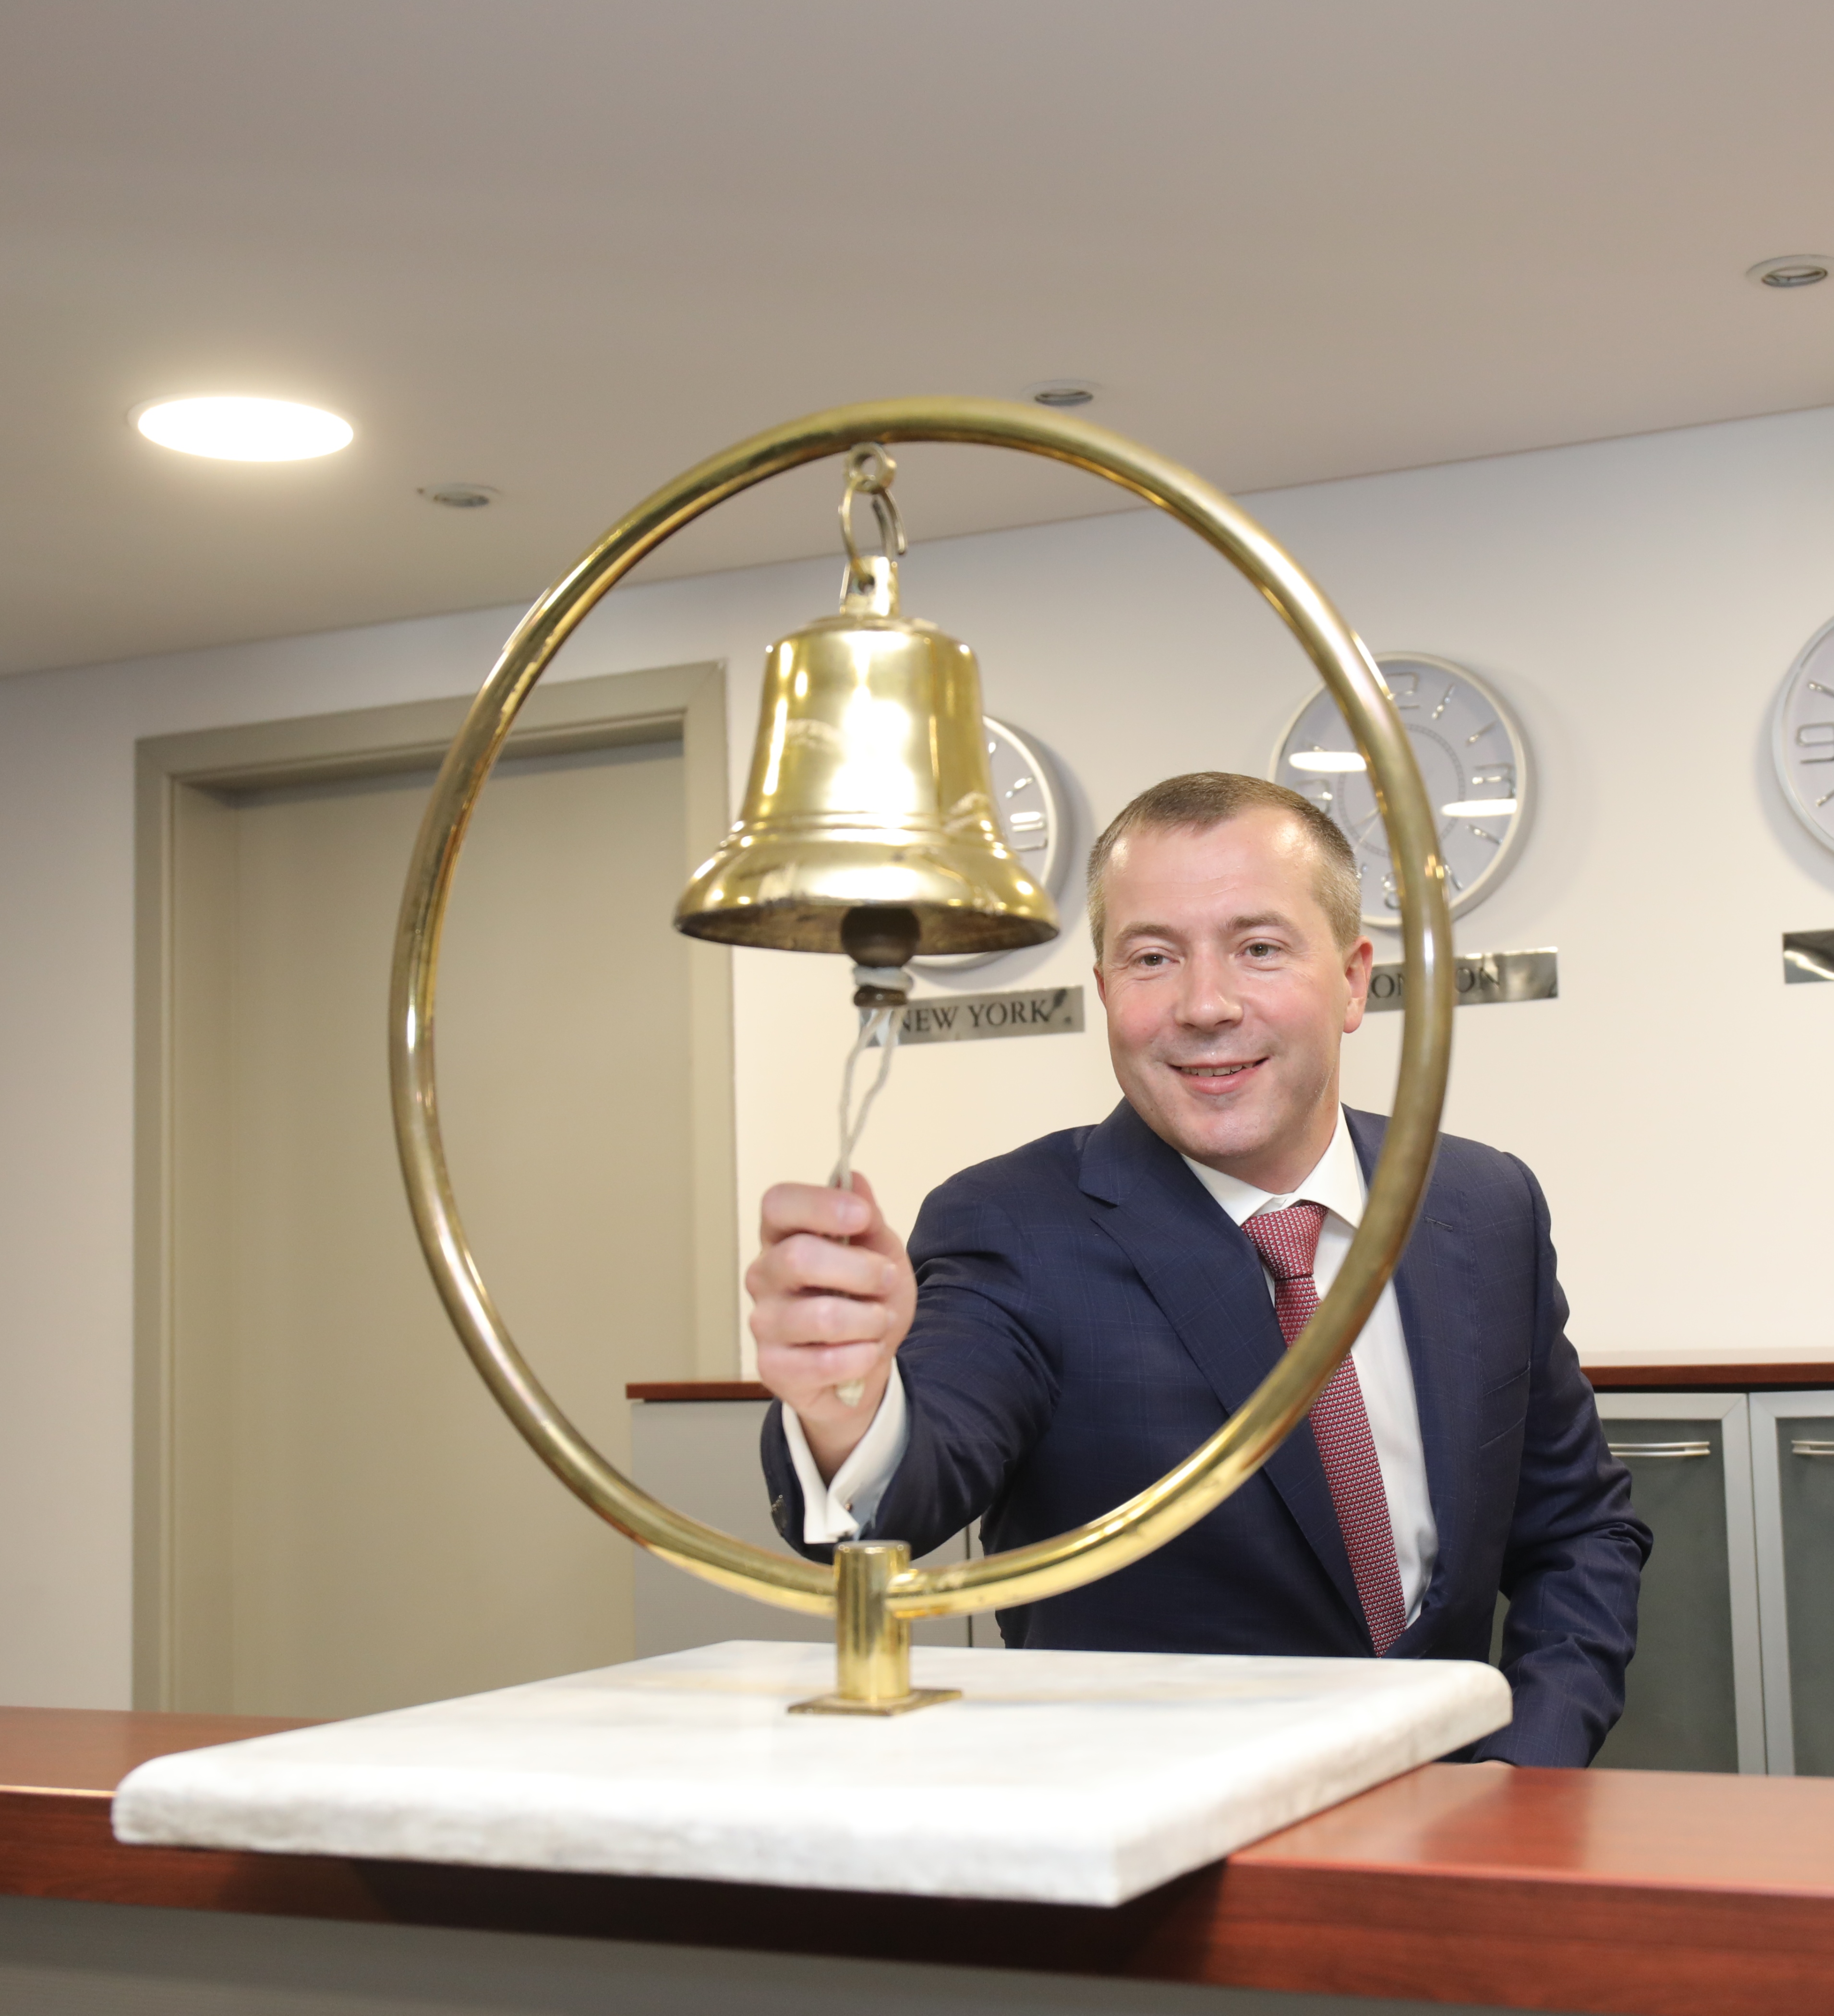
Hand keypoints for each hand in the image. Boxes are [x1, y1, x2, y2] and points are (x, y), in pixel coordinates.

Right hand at [747, 1173, 914, 1479]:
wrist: (864, 1362)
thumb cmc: (865, 1298)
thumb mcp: (880, 1252)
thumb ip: (867, 1220)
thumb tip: (855, 1179)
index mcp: (784, 1236)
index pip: (778, 1203)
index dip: (820, 1204)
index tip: (862, 1216)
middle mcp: (764, 1274)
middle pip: (799, 1257)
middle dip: (861, 1270)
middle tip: (887, 1279)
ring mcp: (763, 1322)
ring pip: (820, 1316)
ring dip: (869, 1320)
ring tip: (878, 1322)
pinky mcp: (772, 1367)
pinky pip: (824, 1362)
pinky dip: (861, 1356)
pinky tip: (865, 1352)